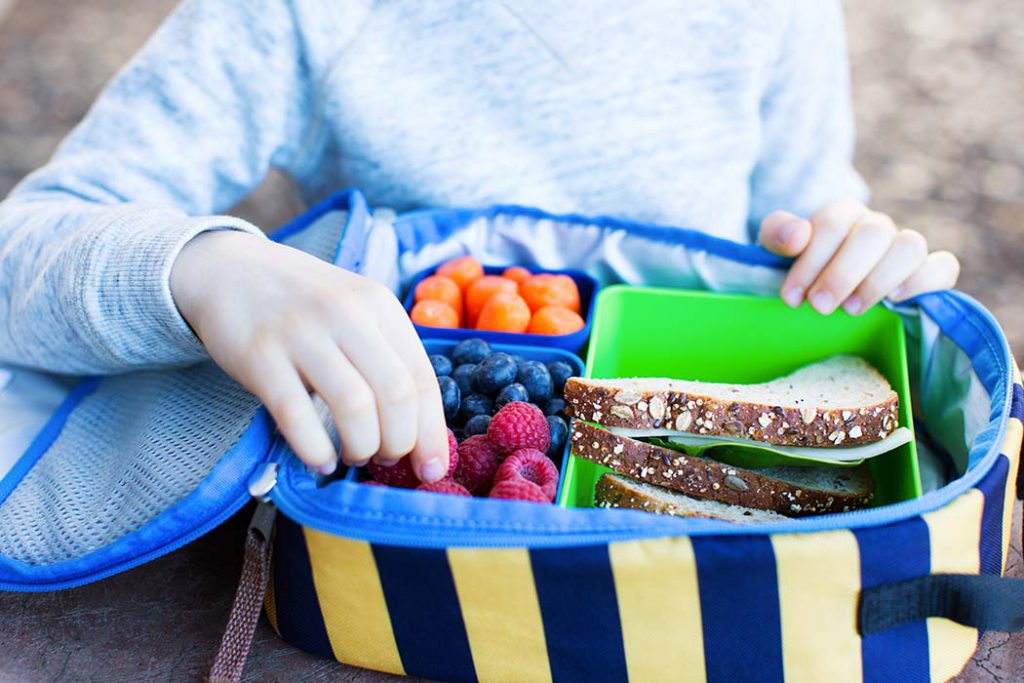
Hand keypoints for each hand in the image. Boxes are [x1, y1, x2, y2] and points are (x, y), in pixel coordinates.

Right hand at [170, 230, 448, 480]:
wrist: (229, 269)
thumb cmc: (302, 304)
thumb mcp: (354, 312)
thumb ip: (384, 357)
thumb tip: (418, 431)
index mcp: (380, 305)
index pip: (422, 377)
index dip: (432, 431)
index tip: (432, 469)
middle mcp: (347, 313)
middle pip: (395, 393)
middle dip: (399, 442)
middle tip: (384, 458)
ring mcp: (301, 332)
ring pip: (354, 405)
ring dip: (361, 446)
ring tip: (353, 455)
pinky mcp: (259, 354)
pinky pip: (297, 413)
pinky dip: (315, 449)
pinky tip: (319, 460)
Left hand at [758, 200, 959, 314]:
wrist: (825, 288)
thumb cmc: (802, 267)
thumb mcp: (777, 249)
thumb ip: (777, 233)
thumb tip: (797, 235)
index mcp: (843, 214)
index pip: (833, 224)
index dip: (811, 261)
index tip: (792, 297)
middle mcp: (877, 226)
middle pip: (873, 234)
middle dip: (842, 274)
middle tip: (819, 306)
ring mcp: (905, 247)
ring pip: (911, 246)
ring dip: (879, 280)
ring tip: (851, 309)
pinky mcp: (928, 271)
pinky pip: (944, 267)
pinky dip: (924, 282)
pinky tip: (896, 301)